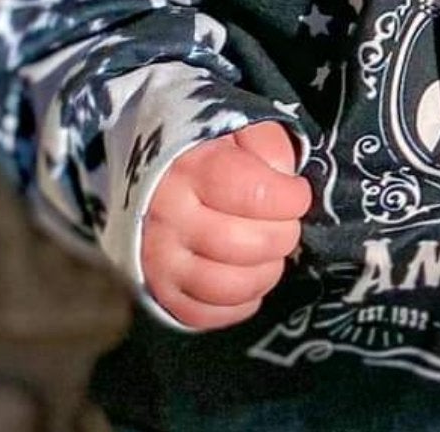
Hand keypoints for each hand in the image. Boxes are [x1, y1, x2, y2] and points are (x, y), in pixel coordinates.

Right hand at [142, 120, 312, 328]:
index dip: (289, 198)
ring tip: (271, 253)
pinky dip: (238, 304)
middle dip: (282, 236)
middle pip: (244, 244)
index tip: (297, 193)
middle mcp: (169, 216)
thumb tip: (287, 177)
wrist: (142, 168)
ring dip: (265, 273)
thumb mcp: (232, 124)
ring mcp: (158, 258)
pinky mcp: (156, 290)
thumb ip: (266, 142)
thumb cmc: (198, 147)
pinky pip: (203, 315)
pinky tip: (248, 279)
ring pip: (227, 286)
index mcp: (190, 168)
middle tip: (286, 224)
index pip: (254, 194)